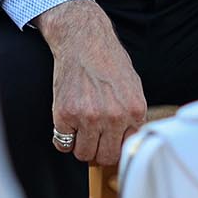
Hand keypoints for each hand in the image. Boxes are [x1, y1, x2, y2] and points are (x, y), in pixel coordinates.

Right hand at [36, 0, 147, 167]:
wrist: (84, 41)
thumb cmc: (109, 62)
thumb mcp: (133, 87)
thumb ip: (133, 116)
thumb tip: (127, 142)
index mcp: (135, 111)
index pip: (126, 149)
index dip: (115, 146)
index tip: (108, 142)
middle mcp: (114, 117)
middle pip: (105, 157)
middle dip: (98, 150)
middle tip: (93, 137)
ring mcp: (89, 117)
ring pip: (83, 154)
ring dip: (80, 145)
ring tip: (80, 128)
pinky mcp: (65, 115)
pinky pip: (62, 143)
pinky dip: (63, 137)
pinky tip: (68, 123)